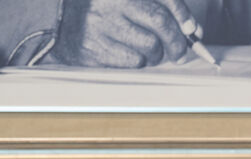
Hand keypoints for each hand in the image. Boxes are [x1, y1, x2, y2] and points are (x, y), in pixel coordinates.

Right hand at [53, 0, 200, 67]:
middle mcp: (110, 4)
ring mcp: (100, 28)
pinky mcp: (93, 51)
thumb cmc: (103, 12)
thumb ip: (160, 7)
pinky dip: (138, 62)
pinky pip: (132, 62)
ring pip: (149, 47)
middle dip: (177, 41)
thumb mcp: (127, 1)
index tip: (192, 30)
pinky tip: (130, 55)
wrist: (58, 22)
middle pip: (160, 23)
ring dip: (157, 54)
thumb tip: (192, 30)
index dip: (182, 15)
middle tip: (180, 52)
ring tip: (149, 51)